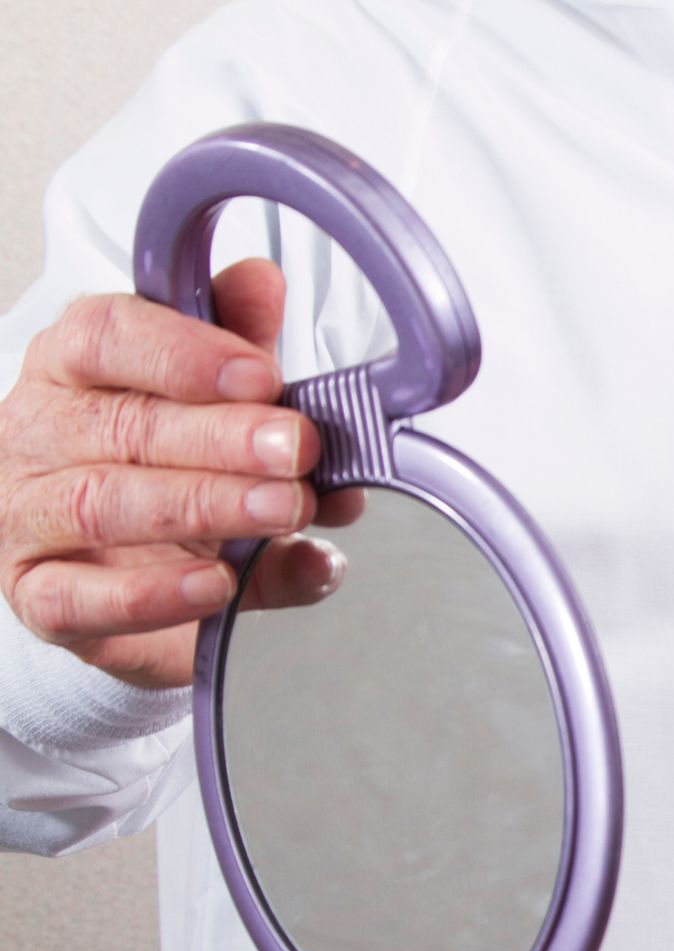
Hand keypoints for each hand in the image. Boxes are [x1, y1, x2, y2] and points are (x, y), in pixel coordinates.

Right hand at [0, 259, 356, 688]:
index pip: (106, 336)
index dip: (186, 353)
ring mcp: (27, 515)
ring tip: (283, 511)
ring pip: (103, 504)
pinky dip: (154, 594)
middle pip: (121, 425)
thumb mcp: (218, 397)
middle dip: (221, 438)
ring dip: (204, 506)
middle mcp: (38, 432)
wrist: (135, 561)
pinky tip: (218, 583)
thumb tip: (263, 282)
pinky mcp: (38, 594)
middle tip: (298, 449)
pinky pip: (79, 597)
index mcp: (74, 365)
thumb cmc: (172, 462)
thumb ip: (238, 341)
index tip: (262, 375)